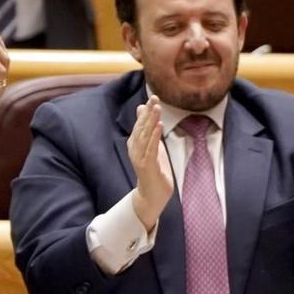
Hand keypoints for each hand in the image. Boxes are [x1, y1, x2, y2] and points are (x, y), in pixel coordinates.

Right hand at [128, 96, 174, 230]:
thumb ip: (148, 129)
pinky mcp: (147, 166)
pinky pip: (151, 148)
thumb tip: (143, 109)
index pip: (140, 124)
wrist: (152, 195)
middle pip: (141, 127)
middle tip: (155, 98)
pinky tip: (160, 126)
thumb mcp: (152, 146)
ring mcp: (139, 157)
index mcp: (135, 143)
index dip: (146, 111)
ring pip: (145, 136)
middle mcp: (134, 149)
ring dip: (151, 121)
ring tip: (157, 108)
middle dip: (148, 112)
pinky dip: (155, 136)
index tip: (153, 98)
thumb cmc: (154, 170)